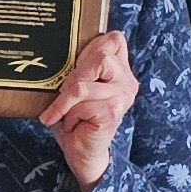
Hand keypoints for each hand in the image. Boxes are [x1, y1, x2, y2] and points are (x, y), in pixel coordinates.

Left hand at [38, 31, 137, 191]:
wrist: (80, 151)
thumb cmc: (75, 117)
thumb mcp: (76, 84)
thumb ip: (81, 66)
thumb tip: (64, 46)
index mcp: (120, 70)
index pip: (115, 40)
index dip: (92, 47)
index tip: (77, 65)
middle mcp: (127, 82)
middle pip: (101, 57)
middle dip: (76, 75)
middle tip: (65, 91)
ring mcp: (122, 97)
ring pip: (84, 85)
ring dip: (67, 101)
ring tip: (65, 113)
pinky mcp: (112, 112)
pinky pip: (81, 104)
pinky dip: (68, 114)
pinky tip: (72, 124)